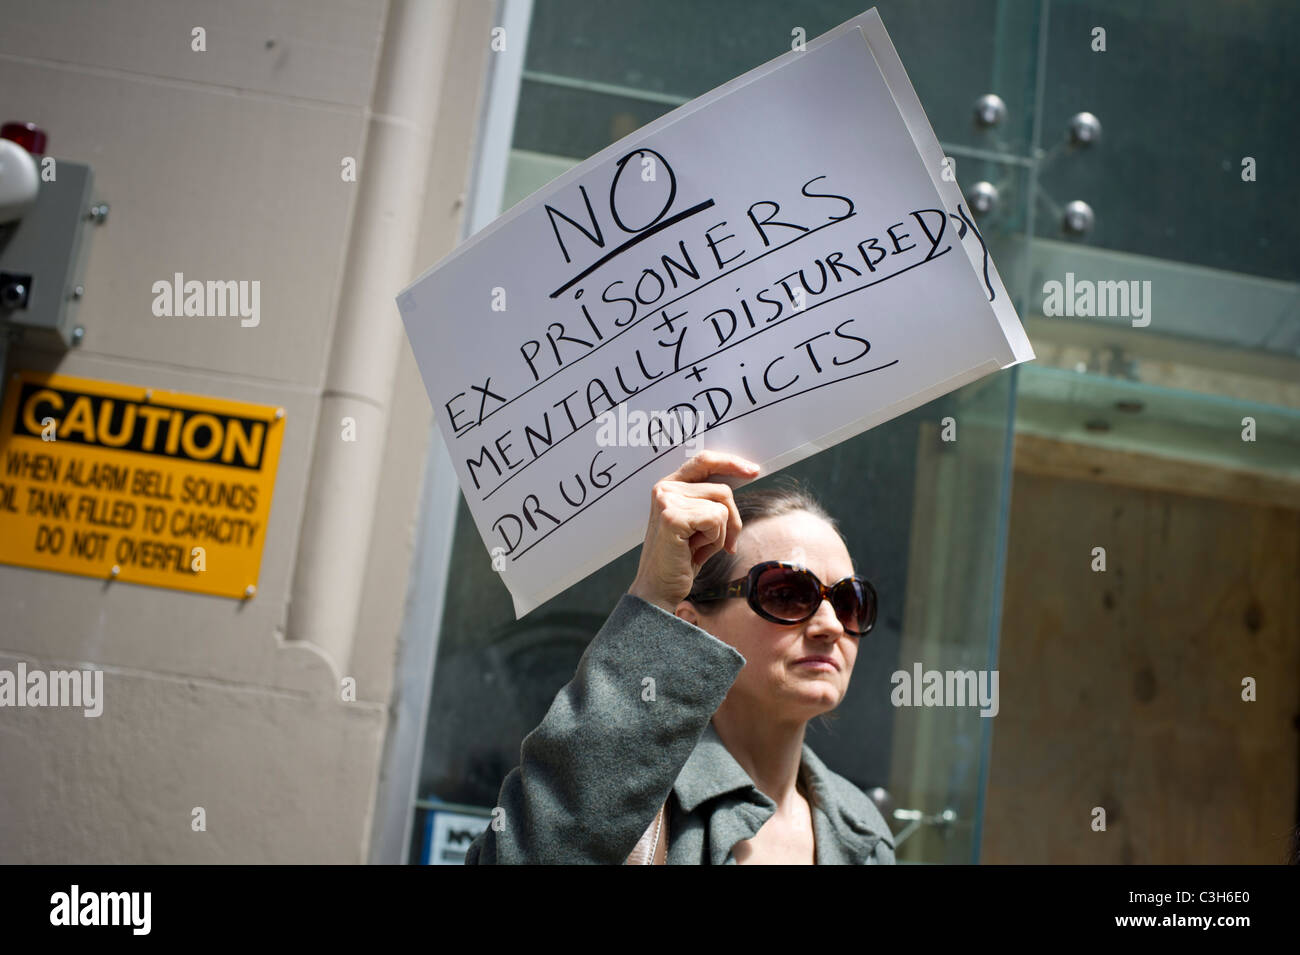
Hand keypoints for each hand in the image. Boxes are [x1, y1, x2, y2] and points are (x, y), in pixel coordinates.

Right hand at [627, 451, 760, 614]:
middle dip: (732, 520)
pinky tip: (695, 551)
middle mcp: (665, 489)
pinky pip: (715, 520)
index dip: (731, 463)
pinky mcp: (672, 517)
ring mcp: (667, 501)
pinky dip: (714, 541)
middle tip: (723, 544)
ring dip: (719, 534)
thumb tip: (742, 477)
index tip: (753, 472)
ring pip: (721, 507)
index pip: (704, 461)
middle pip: (722, 490)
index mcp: (670, 486)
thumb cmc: (680, 559)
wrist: (659, 589)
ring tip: (698, 547)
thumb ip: (711, 500)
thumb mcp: (698, 523)